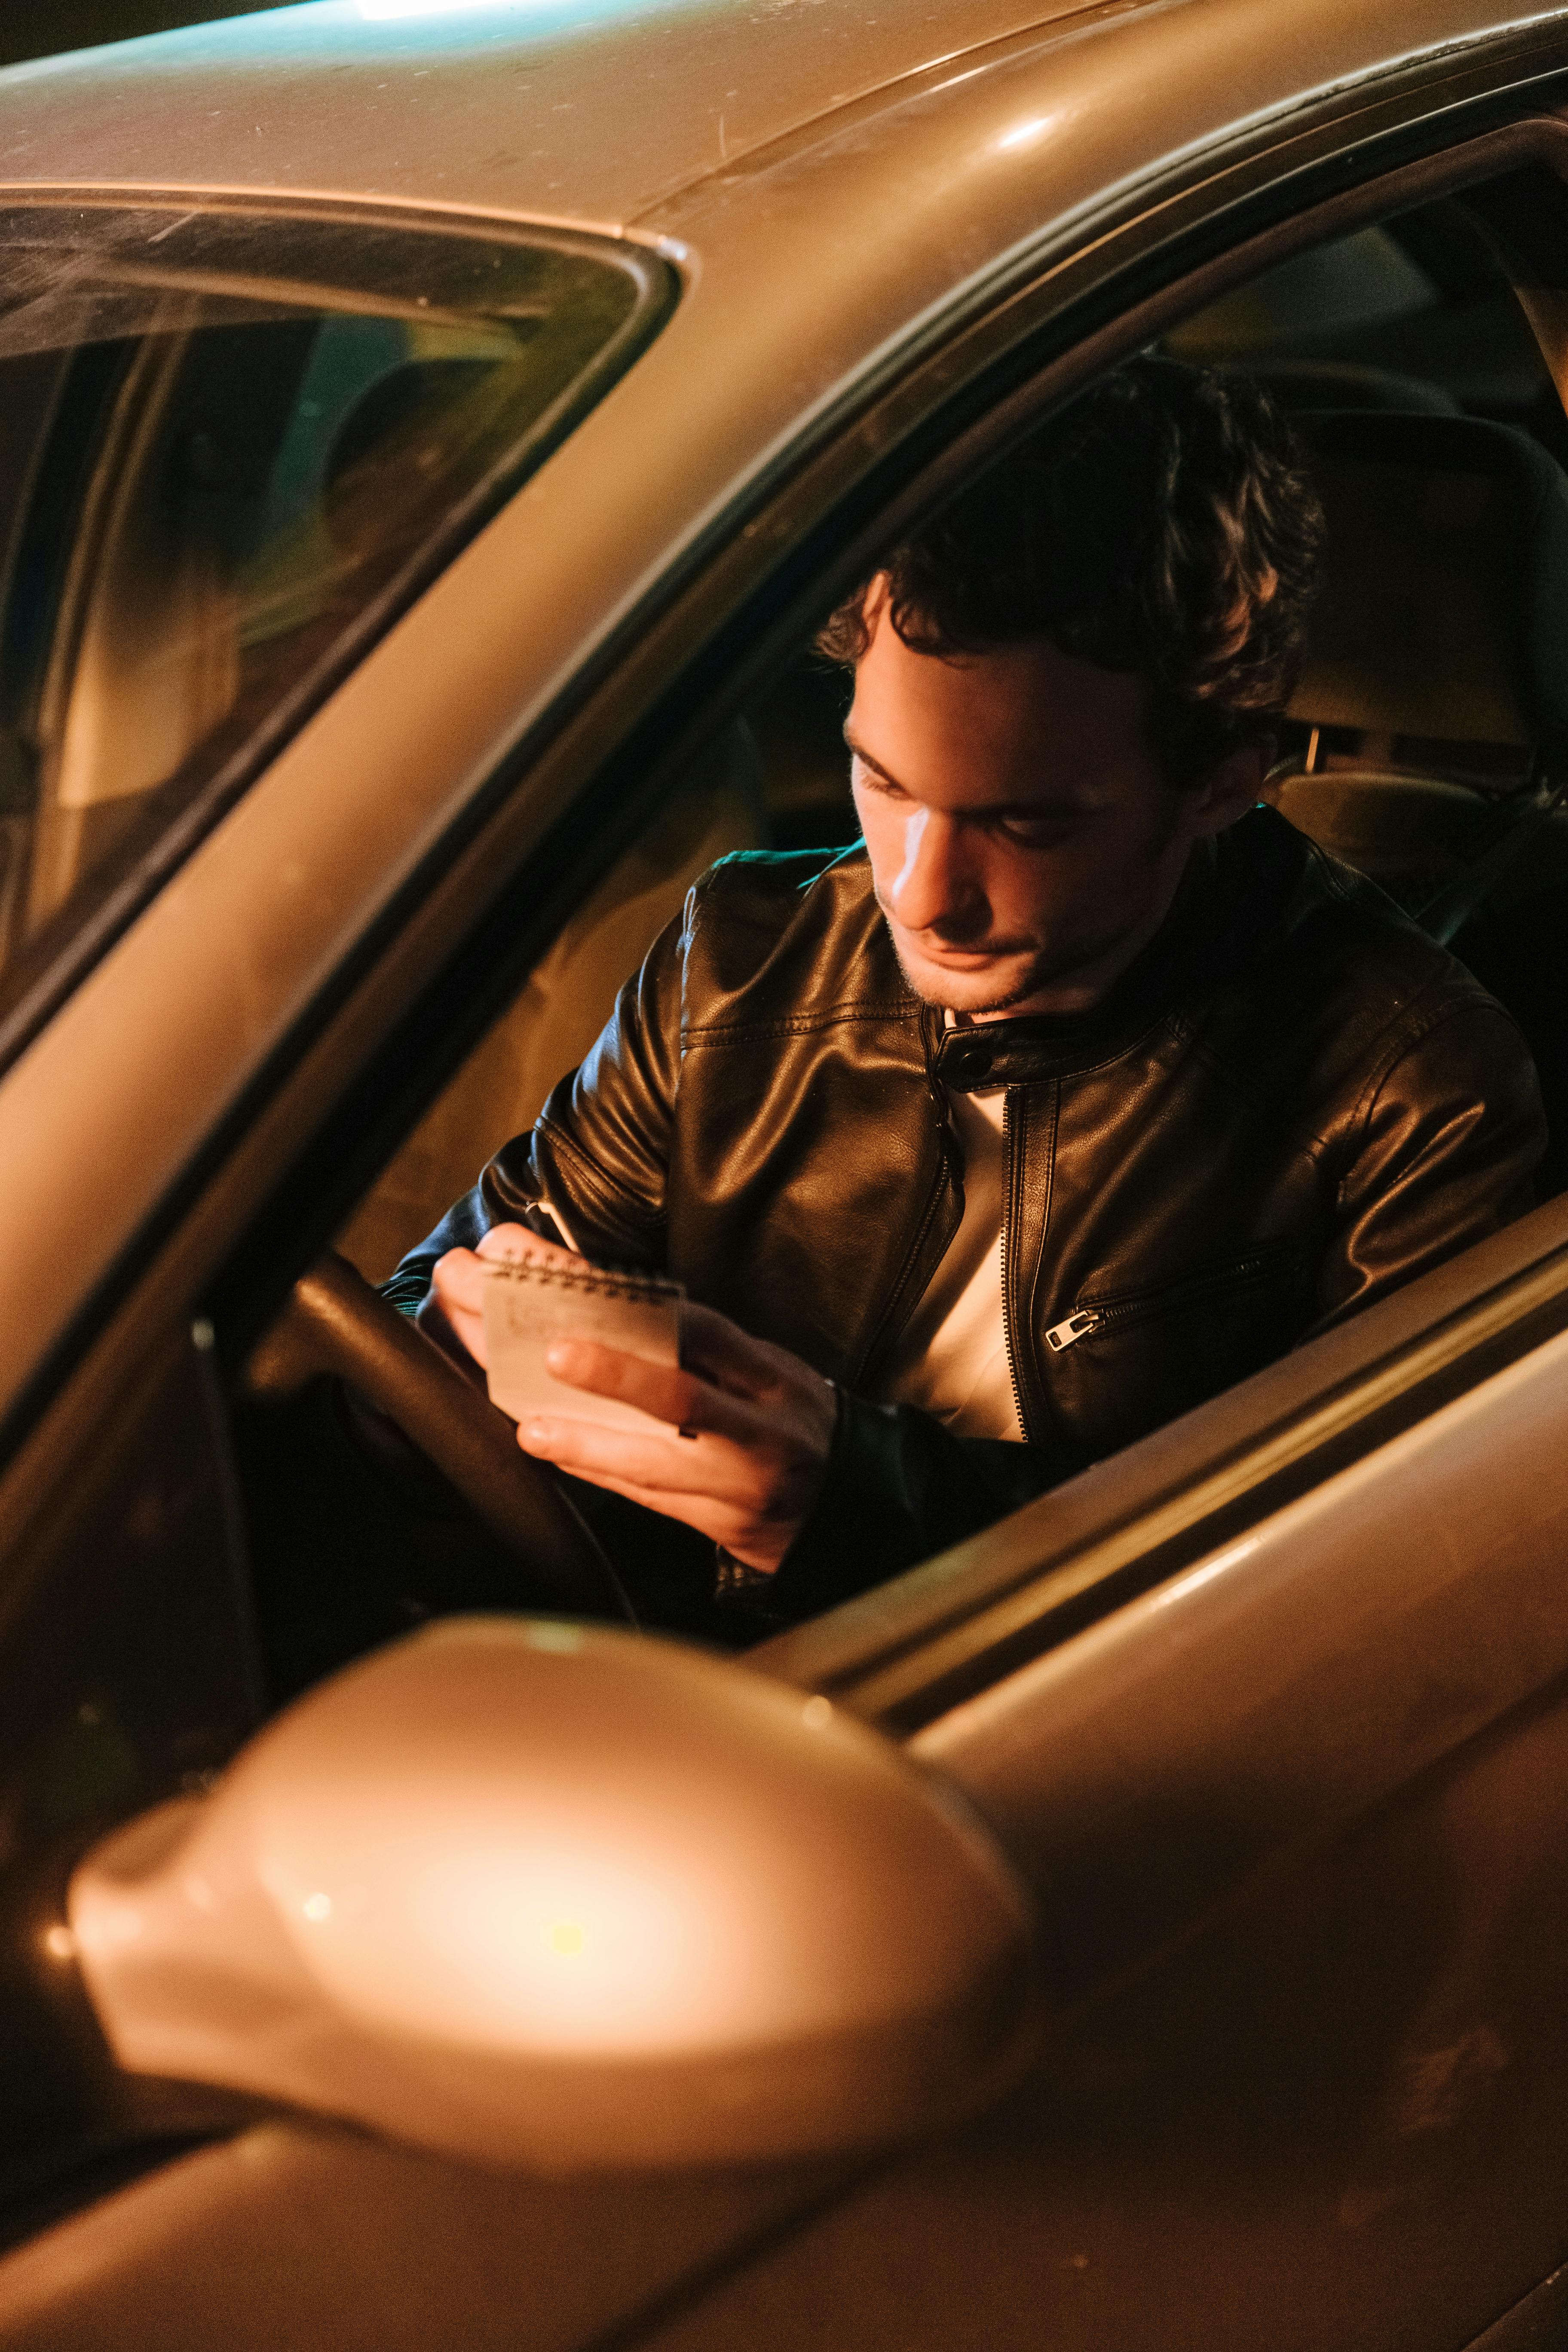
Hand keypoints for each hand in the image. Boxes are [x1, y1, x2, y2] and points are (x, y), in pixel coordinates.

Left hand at [428, 1227, 836, 1573]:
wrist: (846, 1502)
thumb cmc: (786, 1418)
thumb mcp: (764, 1369)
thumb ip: (698, 1343)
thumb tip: (597, 1295)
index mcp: (767, 1373)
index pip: (703, 1329)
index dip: (636, 1303)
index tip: (570, 1279)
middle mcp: (756, 1425)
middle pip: (682, 1396)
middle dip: (612, 1372)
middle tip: (552, 1351)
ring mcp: (737, 1478)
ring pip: (659, 1460)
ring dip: (589, 1441)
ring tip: (534, 1427)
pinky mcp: (718, 1520)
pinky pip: (647, 1495)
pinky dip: (595, 1470)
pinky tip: (551, 1451)